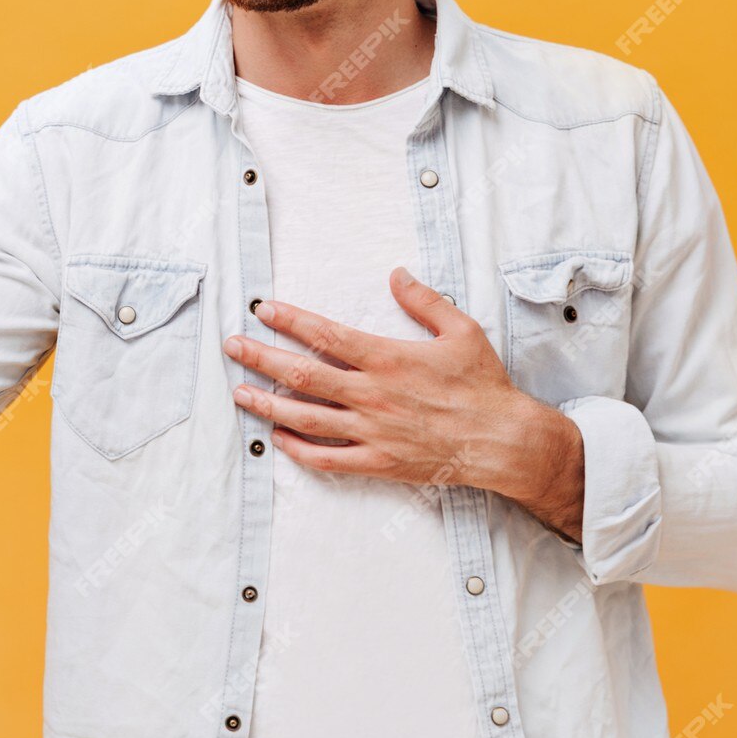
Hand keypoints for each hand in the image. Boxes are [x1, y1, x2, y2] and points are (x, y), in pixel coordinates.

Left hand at [220, 266, 583, 540]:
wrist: (504, 441)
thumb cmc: (483, 385)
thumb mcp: (460, 330)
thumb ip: (424, 300)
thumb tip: (396, 274)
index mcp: (387, 359)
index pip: (325, 335)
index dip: (289, 320)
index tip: (263, 309)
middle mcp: (372, 395)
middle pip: (302, 374)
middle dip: (261, 358)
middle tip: (232, 347)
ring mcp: (372, 431)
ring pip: (306, 418)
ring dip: (268, 404)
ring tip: (239, 392)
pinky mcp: (378, 462)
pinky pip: (328, 458)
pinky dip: (298, 449)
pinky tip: (278, 438)